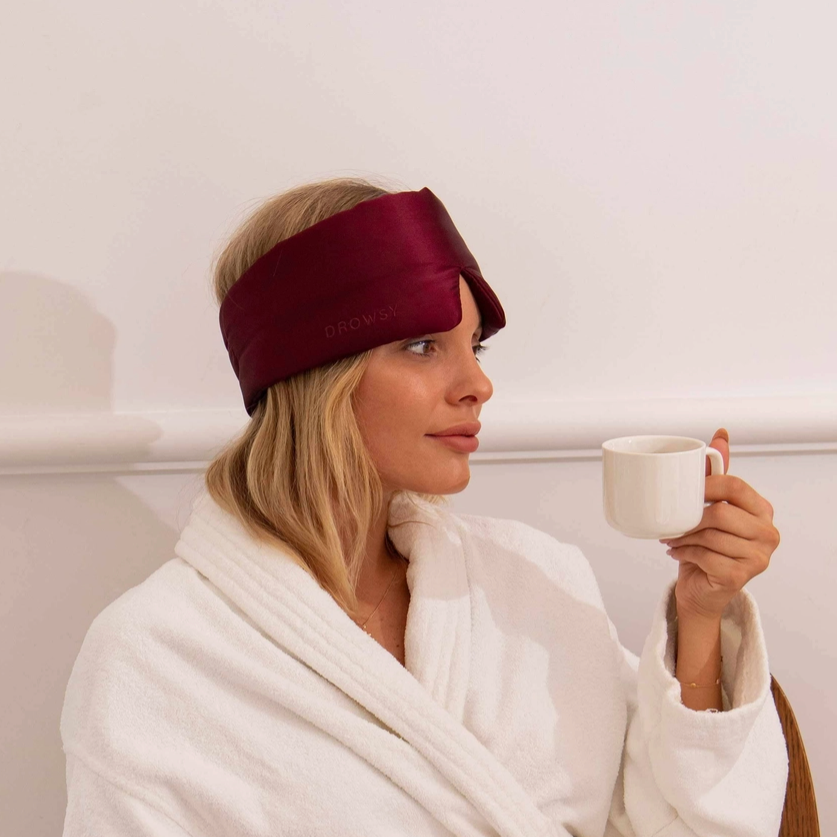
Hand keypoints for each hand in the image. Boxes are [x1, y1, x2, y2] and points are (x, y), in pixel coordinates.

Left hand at [659, 428, 779, 621]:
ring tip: (673, 538)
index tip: (684, 491)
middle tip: (673, 522)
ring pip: (710, 536)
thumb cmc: (708, 544)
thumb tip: (721, 437)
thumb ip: (717, 475)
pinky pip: (705, 556)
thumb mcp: (711, 506)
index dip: (706, 485)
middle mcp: (768, 533)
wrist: (703, 587)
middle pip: (720, 513)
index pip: (736, 486)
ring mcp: (759, 557)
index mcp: (763, 510)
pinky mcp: (742, 577)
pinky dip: (685, 553)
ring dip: (684, 537)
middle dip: (690, 517)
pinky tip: (678, 553)